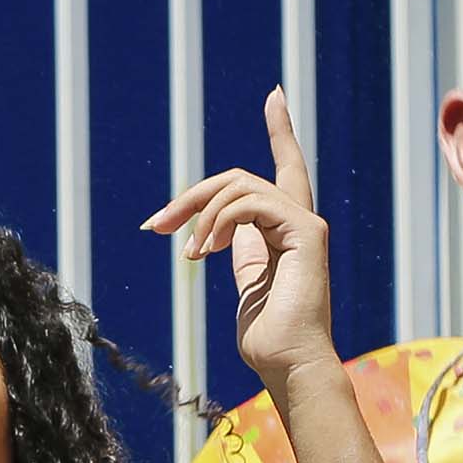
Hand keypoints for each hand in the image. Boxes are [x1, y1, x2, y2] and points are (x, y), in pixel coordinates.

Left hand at [144, 88, 339, 390]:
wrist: (289, 365)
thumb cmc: (268, 340)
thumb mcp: (247, 288)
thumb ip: (240, 255)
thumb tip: (224, 234)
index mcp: (286, 232)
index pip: (284, 171)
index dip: (280, 132)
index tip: (274, 97)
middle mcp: (300, 221)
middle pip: (239, 179)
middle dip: (192, 195)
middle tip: (156, 223)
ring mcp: (306, 224)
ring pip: (240, 186)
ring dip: (201, 213)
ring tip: (189, 253)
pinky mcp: (306, 232)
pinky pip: (251, 203)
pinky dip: (218, 222)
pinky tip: (204, 251)